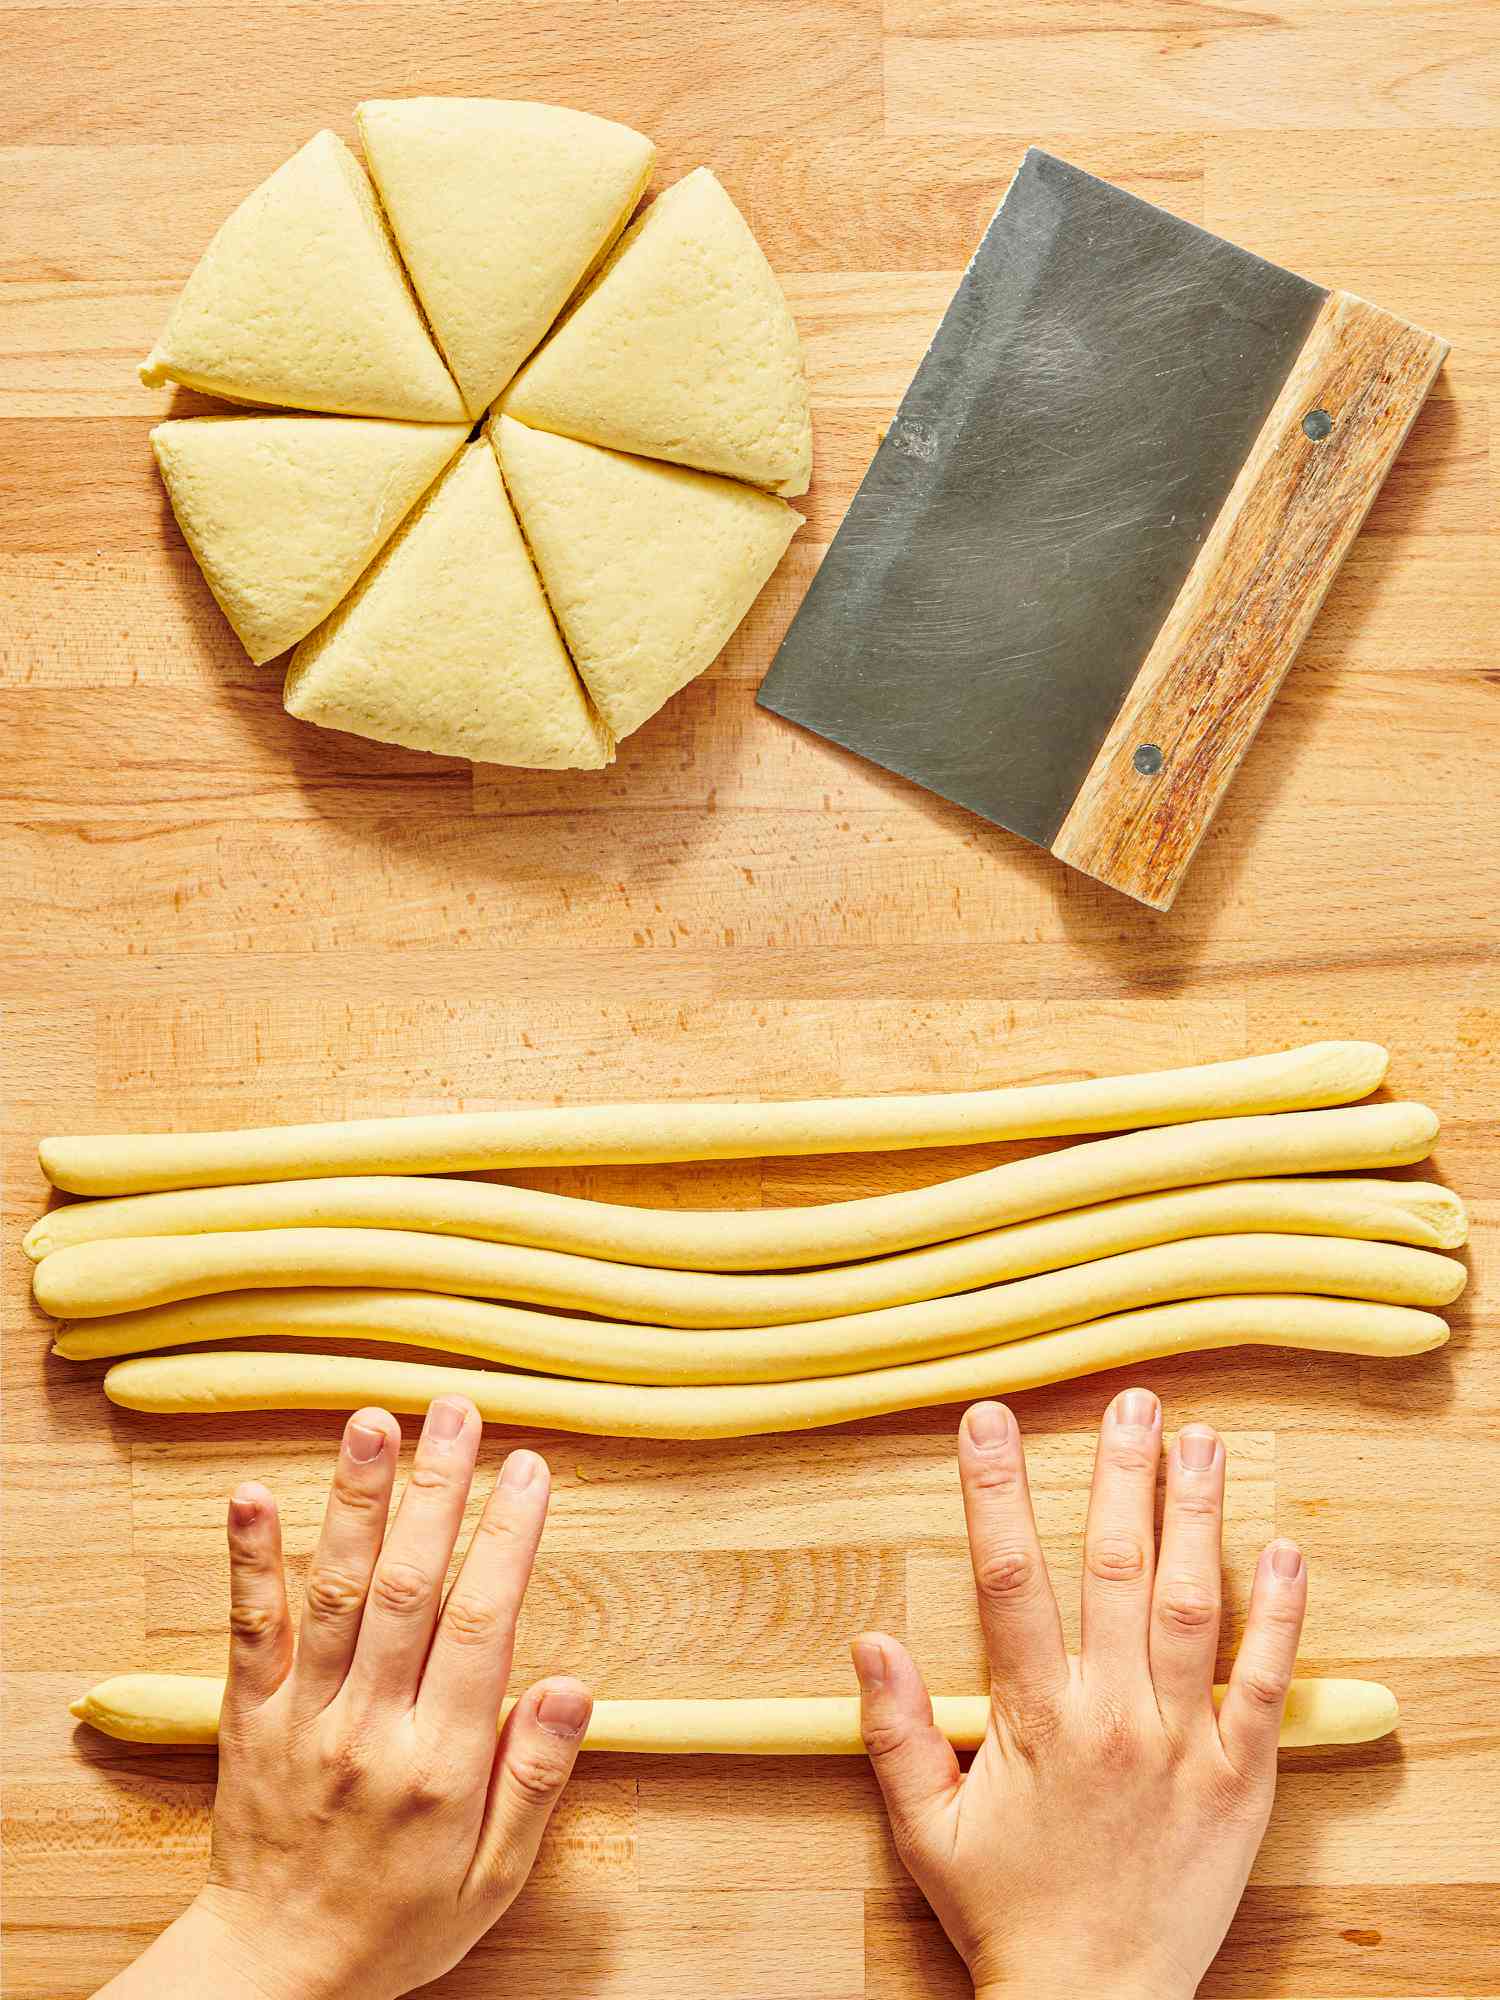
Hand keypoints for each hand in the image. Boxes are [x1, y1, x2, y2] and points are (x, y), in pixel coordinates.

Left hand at [96, 1398, 590, 1999]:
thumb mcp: (495, 1878)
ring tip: (371, 1422)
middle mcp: (370, 1729)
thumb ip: (535, 1777)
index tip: (529, 1468)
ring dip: (353, 1502)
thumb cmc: (400, 1922)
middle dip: (437, 1492)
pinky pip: (249, 1630)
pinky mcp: (249, 1717)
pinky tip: (248, 1495)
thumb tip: (576, 1685)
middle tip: (458, 1410)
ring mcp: (303, 1718)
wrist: (275, 1974)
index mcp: (441, 1765)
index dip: (506, 1541)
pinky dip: (249, 1560)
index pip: (482, 1628)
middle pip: (407, 1590)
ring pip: (332, 1594)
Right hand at [852, 1390, 1306, 1999]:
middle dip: (1120, 1477)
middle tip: (1132, 1403)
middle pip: (1113, 1570)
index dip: (996, 1493)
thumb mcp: (925, 1830)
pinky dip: (1278, 1614)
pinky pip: (1265, 1683)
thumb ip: (893, 1732)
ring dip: (1194, 1517)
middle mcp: (1112, 1718)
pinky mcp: (1241, 1779)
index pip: (1008, 1582)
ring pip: (1189, 1607)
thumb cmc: (1008, 1915)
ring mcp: (1183, 1744)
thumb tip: (870, 1641)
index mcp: (1035, 1721)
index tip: (991, 1421)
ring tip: (1200, 1442)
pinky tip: (1283, 1550)